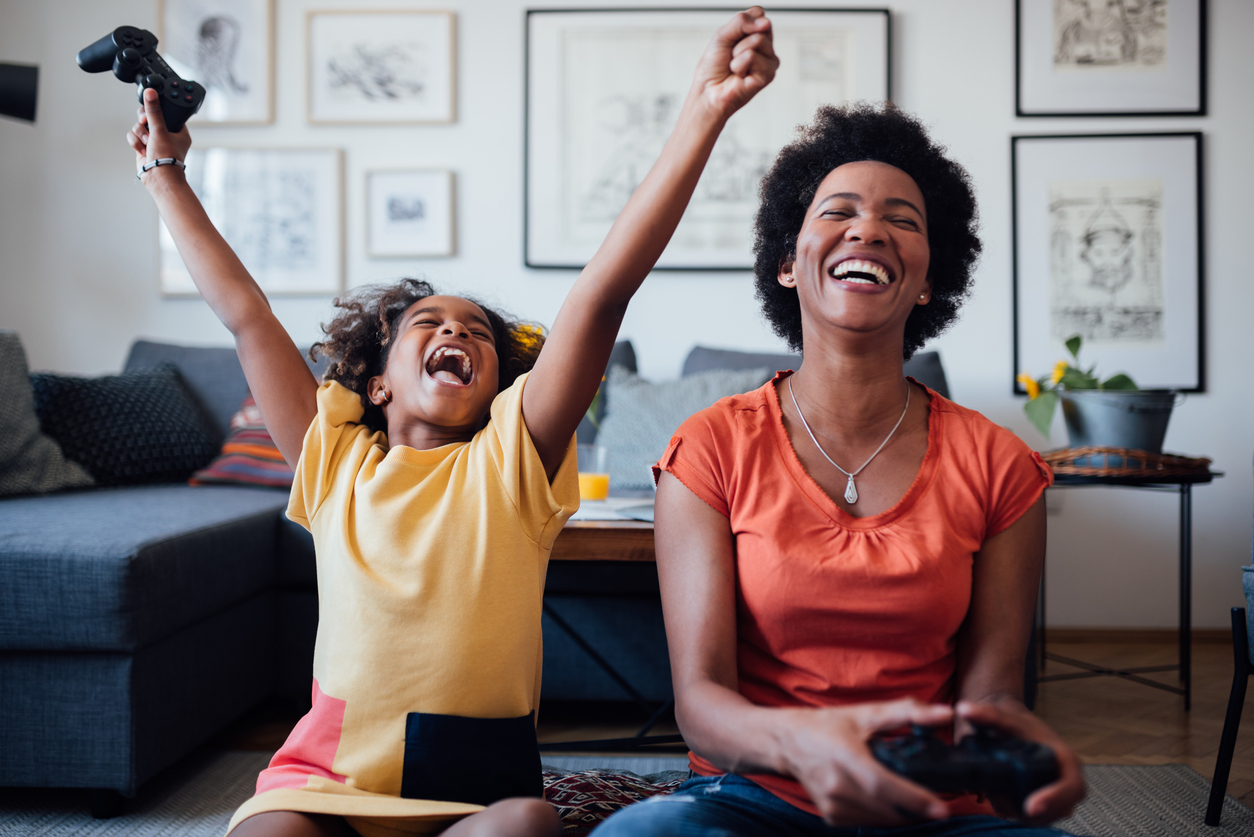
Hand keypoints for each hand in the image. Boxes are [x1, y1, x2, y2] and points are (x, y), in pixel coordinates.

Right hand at [127, 87, 191, 180]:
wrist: (158, 178)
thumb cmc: (167, 158)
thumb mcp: (160, 130)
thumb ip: (153, 110)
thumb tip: (150, 92)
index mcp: (178, 130)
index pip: (166, 111)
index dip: (156, 109)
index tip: (150, 111)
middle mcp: (166, 135)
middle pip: (149, 117)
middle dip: (144, 122)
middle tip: (145, 123)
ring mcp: (154, 141)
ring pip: (139, 126)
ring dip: (140, 134)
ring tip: (147, 144)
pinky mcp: (144, 147)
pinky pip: (134, 136)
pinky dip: (136, 142)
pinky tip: (142, 150)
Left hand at [690, 7, 778, 120]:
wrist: (708, 91)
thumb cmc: (714, 67)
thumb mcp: (722, 35)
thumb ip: (741, 22)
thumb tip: (765, 22)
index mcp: (756, 34)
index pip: (758, 13)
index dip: (741, 23)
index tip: (731, 40)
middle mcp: (766, 47)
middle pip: (761, 25)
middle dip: (738, 39)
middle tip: (732, 54)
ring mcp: (769, 61)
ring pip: (758, 40)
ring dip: (737, 53)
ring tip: (735, 66)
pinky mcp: (768, 75)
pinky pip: (753, 56)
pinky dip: (739, 65)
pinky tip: (739, 75)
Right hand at [778, 699, 954, 825]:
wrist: (789, 742)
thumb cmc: (828, 725)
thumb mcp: (865, 714)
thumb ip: (906, 713)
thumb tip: (944, 714)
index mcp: (845, 756)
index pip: (883, 786)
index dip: (914, 799)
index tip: (941, 808)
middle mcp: (836, 785)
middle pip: (887, 807)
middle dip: (916, 807)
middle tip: (933, 801)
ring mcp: (831, 804)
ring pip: (880, 819)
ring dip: (900, 812)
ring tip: (907, 795)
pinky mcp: (830, 816)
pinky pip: (867, 822)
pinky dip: (882, 814)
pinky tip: (881, 798)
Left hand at [956, 699, 1085, 822]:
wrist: (1010, 724)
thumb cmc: (1012, 721)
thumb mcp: (1002, 717)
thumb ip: (986, 714)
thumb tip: (964, 709)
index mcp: (1066, 759)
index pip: (1071, 787)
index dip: (1054, 798)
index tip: (1030, 807)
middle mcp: (1066, 778)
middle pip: (1059, 807)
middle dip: (1034, 812)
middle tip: (1005, 806)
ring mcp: (1055, 792)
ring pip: (1045, 815)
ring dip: (1023, 813)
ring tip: (999, 799)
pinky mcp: (1042, 800)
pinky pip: (1034, 815)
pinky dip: (1017, 811)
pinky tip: (1000, 800)